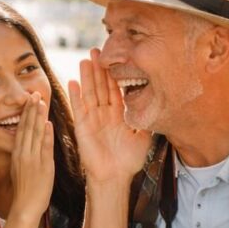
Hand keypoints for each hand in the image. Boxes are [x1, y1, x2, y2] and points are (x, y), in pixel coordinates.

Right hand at [9, 92, 53, 220]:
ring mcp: (32, 159)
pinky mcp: (42, 167)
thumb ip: (26, 154)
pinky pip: (44, 148)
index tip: (29, 100)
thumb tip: (32, 141)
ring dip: (38, 117)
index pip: (22, 129)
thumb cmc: (25, 190)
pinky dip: (46, 135)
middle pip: (27, 127)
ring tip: (40, 102)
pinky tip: (47, 123)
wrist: (25, 207)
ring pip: (35, 134)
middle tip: (34, 93)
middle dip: (31, 110)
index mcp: (17, 154)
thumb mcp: (21, 169)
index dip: (26, 113)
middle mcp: (23, 154)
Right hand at [68, 48, 152, 184]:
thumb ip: (145, 119)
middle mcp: (105, 114)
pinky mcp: (82, 126)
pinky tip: (72, 82)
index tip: (113, 58)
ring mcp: (93, 119)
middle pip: (101, 86)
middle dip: (99, 69)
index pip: (115, 89)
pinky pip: (78, 108)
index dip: (113, 74)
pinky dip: (75, 95)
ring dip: (87, 77)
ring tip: (85, 60)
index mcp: (119, 114)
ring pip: (90, 93)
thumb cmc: (129, 160)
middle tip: (96, 51)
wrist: (115, 176)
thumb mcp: (144, 137)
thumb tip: (156, 104)